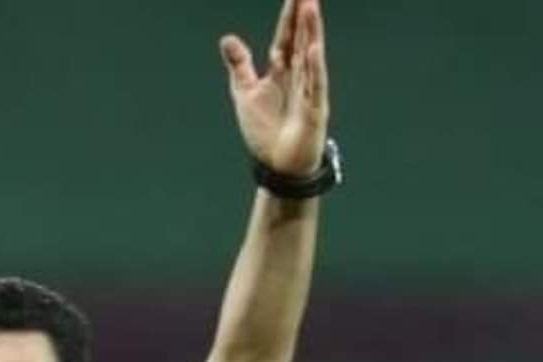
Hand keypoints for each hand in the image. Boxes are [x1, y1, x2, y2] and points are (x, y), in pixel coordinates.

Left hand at [219, 0, 329, 176]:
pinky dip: (314, 70)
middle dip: (304, 16)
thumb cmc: (265, 132)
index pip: (285, 37)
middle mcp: (297, 77)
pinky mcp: (314, 111)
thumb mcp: (245, 94)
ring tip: (311, 8)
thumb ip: (239, 66)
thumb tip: (228, 39)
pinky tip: (312, 51)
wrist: (277, 166)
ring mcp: (308, 92)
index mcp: (281, 72)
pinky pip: (314, 87)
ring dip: (311, 33)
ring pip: (310, 57)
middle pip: (300, 40)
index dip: (288, 16)